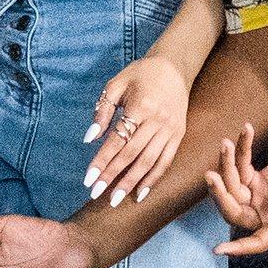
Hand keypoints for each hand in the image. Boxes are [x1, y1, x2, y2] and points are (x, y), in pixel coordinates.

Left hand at [84, 54, 192, 203]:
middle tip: (96, 194)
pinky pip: (166, 161)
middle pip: (132, 155)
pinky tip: (140, 193)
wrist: (174, 67)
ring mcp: (171, 130)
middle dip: (112, 176)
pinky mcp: (179, 135)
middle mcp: (158, 121)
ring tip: (115, 200)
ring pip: (149, 162)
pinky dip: (153, 179)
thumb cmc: (139, 75)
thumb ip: (102, 111)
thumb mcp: (115, 85)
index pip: (117, 141)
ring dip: (131, 183)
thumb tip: (89, 139)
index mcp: (141, 107)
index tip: (88, 179)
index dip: (102, 161)